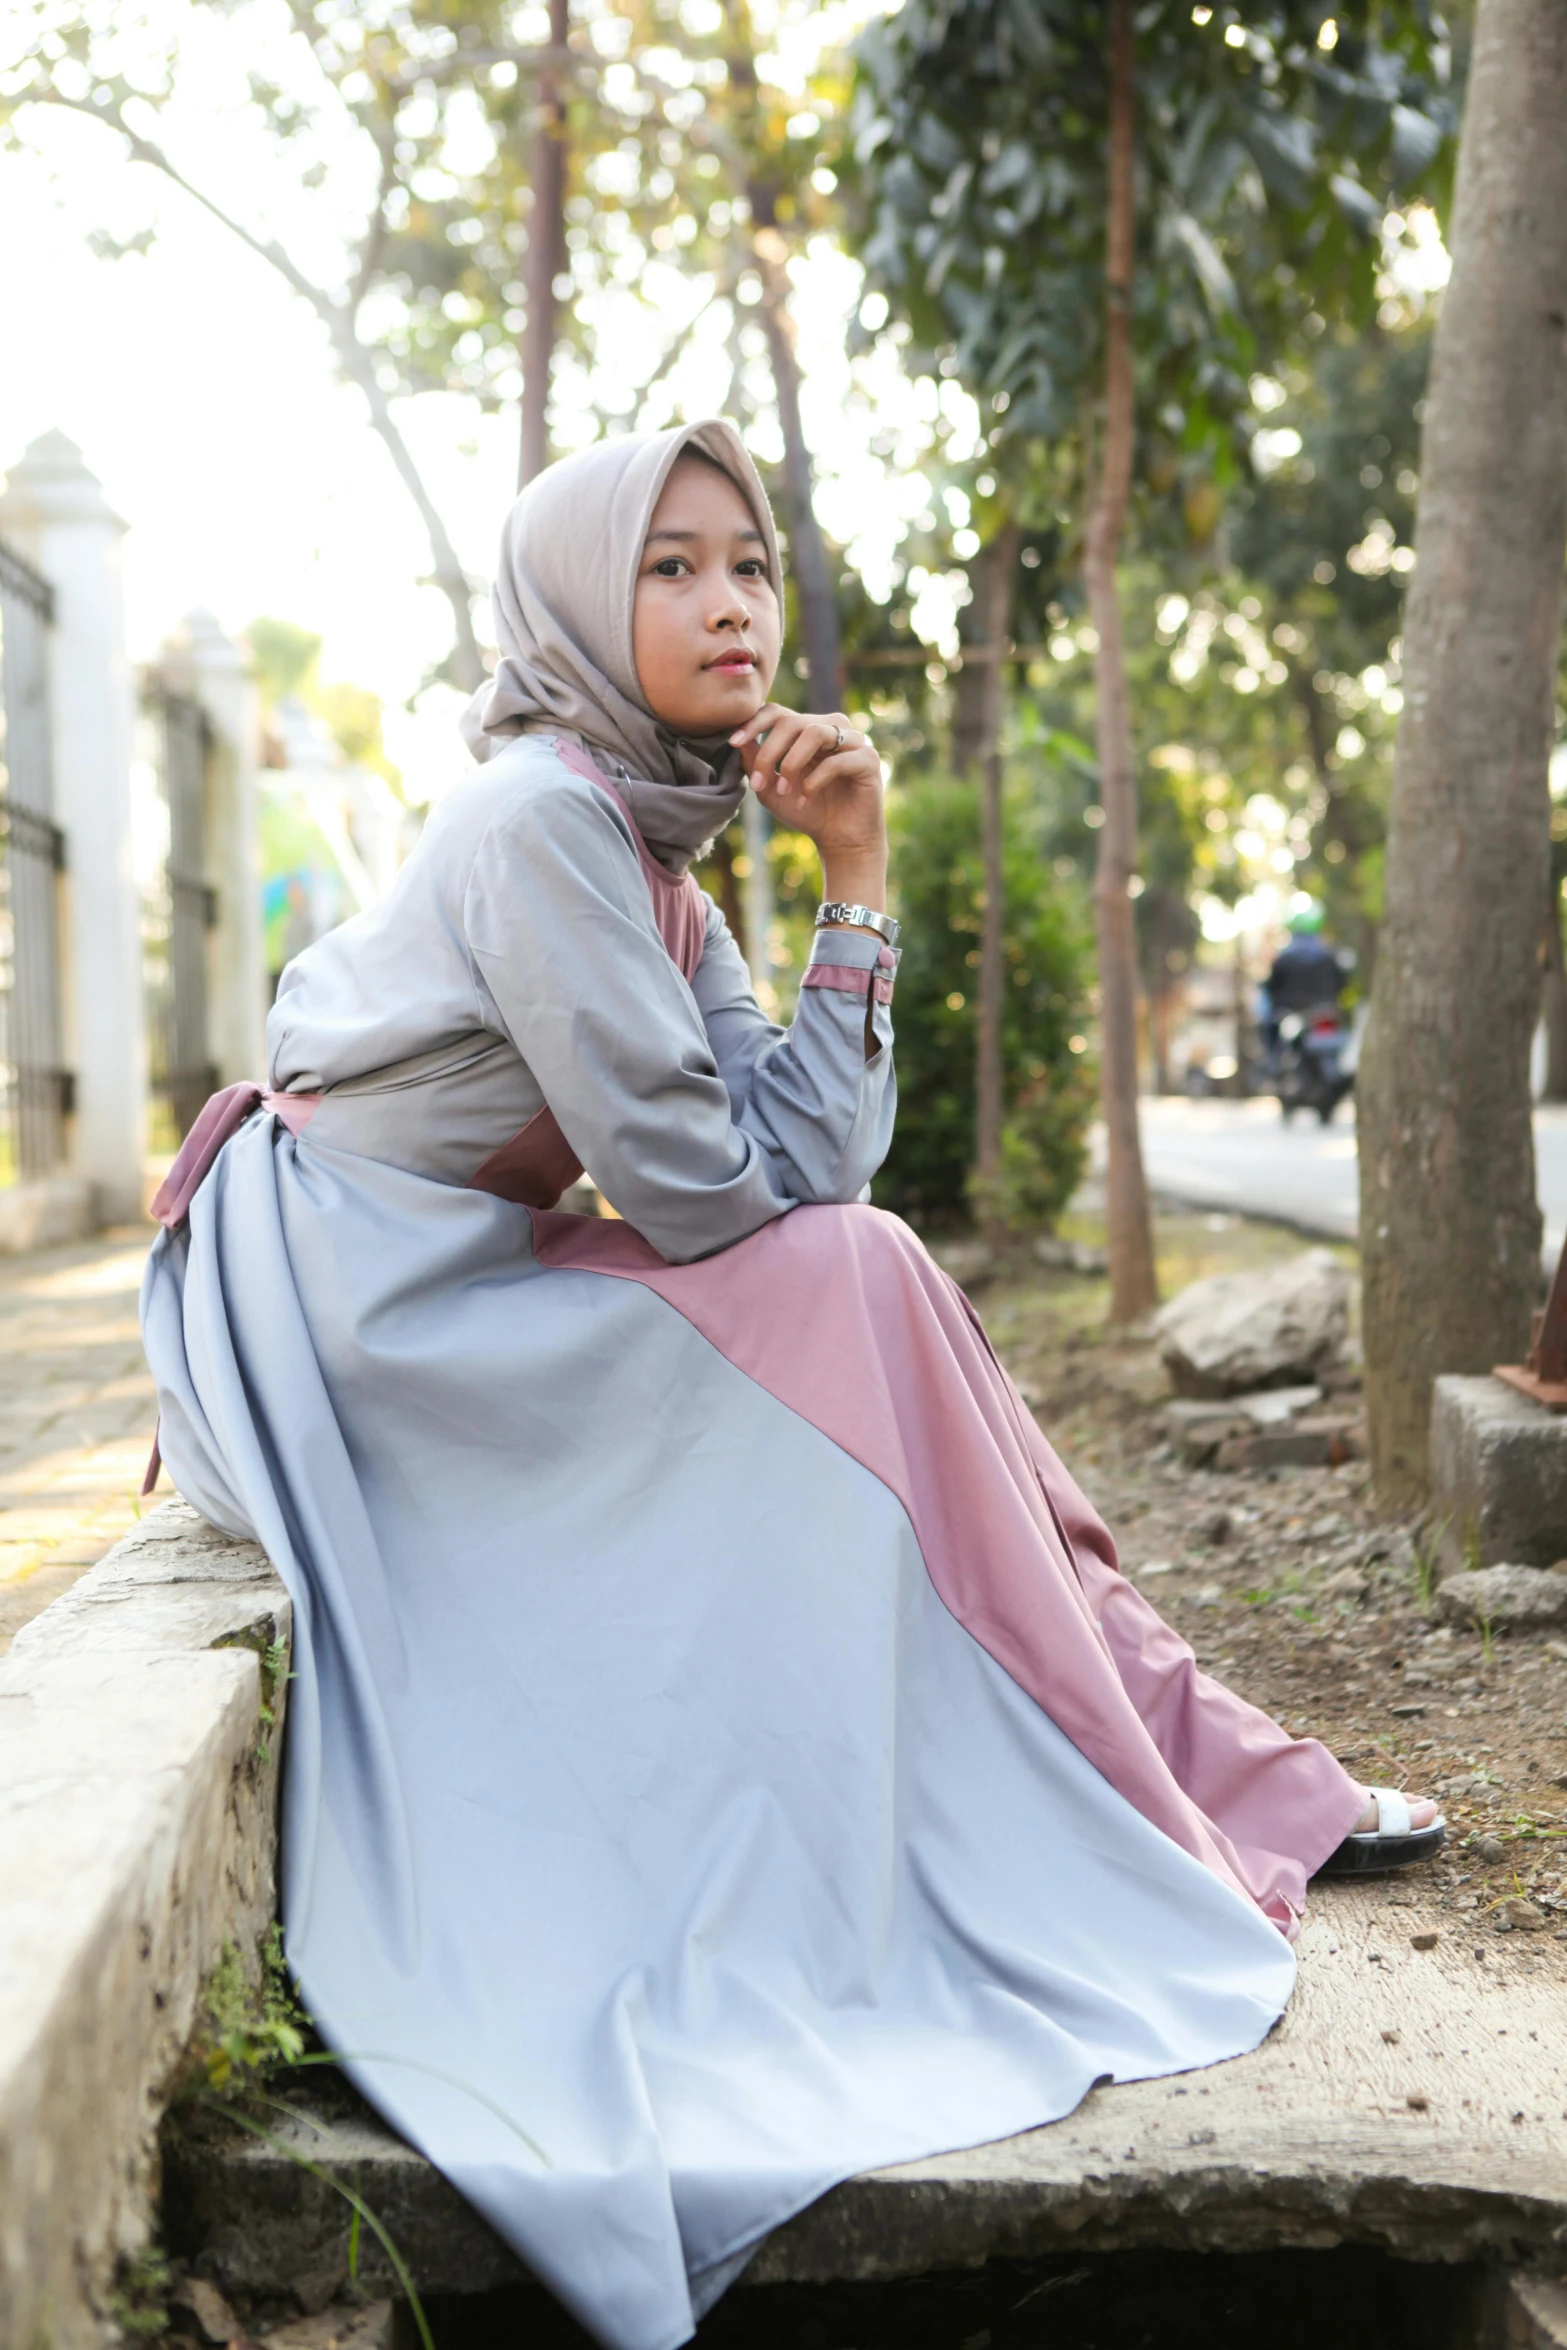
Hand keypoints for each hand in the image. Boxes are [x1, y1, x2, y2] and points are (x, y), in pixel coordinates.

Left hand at [730, 703, 887, 909]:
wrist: (840, 840)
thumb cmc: (807, 811)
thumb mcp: (771, 788)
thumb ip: (755, 763)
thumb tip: (738, 742)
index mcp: (808, 728)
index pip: (778, 712)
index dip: (754, 723)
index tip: (733, 743)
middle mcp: (831, 727)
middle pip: (792, 721)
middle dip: (769, 752)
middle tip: (759, 783)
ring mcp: (853, 741)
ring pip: (814, 733)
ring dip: (791, 764)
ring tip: (784, 790)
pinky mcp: (868, 760)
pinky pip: (836, 761)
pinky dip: (814, 781)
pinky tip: (805, 799)